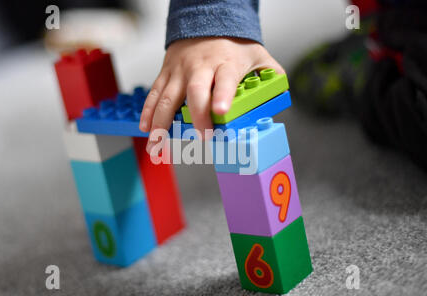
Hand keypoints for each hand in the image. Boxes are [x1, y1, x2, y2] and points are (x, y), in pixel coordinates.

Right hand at [139, 37, 283, 152]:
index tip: (221, 112)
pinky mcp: (166, 73)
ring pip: (168, 97)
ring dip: (161, 122)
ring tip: (158, 144)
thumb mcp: (259, 56)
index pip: (225, 81)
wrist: (206, 20)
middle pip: (195, 91)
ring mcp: (180, 70)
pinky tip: (146, 128)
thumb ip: (271, 76)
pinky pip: (155, 93)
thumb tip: (280, 97)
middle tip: (202, 136)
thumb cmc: (234, 44)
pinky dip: (149, 111)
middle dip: (197, 116)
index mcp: (226, 64)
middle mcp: (201, 67)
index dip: (222, 96)